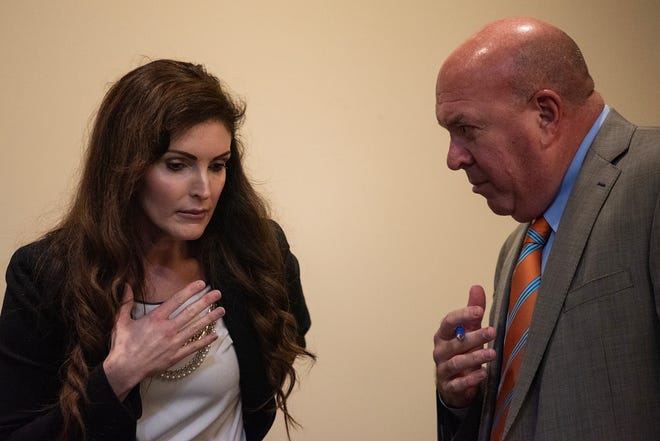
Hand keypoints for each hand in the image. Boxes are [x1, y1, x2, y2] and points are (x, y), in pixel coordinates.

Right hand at [103, 280, 224, 400]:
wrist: (124, 370)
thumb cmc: (122, 345)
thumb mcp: (121, 321)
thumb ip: (126, 302)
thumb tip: (127, 284)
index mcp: (155, 319)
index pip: (176, 300)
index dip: (189, 291)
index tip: (201, 283)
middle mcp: (167, 329)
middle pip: (190, 312)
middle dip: (205, 302)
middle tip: (218, 293)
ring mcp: (173, 343)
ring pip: (195, 328)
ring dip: (209, 318)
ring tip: (221, 310)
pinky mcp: (175, 356)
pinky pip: (193, 347)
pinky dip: (205, 341)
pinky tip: (215, 335)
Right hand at [433, 285, 495, 407]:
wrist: (454, 383)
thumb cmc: (462, 351)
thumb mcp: (467, 330)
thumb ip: (472, 311)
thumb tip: (476, 287)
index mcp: (443, 335)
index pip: (449, 322)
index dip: (462, 315)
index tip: (478, 310)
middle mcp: (440, 351)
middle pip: (455, 343)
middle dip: (474, 336)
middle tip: (492, 331)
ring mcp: (443, 369)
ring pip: (456, 362)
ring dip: (474, 358)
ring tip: (492, 353)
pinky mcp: (449, 386)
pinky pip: (458, 383)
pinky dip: (470, 379)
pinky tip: (483, 374)